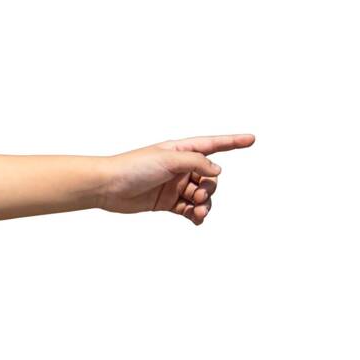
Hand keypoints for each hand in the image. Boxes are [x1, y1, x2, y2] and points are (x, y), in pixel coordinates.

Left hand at [97, 134, 254, 223]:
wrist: (107, 186)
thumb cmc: (133, 167)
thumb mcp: (167, 159)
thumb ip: (196, 163)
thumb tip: (218, 171)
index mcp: (180, 150)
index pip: (212, 145)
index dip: (233, 142)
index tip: (252, 139)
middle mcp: (179, 167)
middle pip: (209, 177)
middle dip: (209, 188)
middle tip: (198, 195)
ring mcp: (174, 185)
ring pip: (201, 196)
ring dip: (204, 205)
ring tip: (197, 212)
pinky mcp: (167, 202)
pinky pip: (189, 210)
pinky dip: (195, 216)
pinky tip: (196, 220)